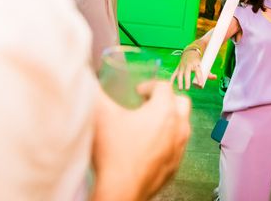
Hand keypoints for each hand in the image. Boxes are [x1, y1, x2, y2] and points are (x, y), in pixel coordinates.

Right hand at [91, 83, 190, 200]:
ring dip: (169, 120)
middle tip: (147, 104)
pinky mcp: (175, 166)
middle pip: (181, 102)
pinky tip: (148, 147)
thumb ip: (95, 92)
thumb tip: (88, 80)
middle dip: (166, 99)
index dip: (150, 85)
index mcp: (164, 110)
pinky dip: (167, 141)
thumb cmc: (114, 153)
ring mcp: (179, 148)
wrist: (120, 191)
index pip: (164, 86)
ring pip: (182, 125)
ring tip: (147, 125)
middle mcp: (178, 127)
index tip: (137, 91)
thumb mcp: (101, 116)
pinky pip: (176, 146)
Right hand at [170, 49, 213, 89]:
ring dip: (179, 81)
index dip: (199, 77)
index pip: (198, 71)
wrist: (190, 51)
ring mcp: (182, 66)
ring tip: (181, 89)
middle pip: (187, 73)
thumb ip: (209, 72)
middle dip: (186, 81)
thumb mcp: (204, 65)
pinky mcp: (178, 68)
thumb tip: (215, 77)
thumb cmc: (199, 61)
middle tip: (187, 89)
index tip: (200, 84)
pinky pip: (174, 74)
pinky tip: (170, 85)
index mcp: (196, 64)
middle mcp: (188, 65)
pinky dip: (172, 79)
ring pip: (179, 74)